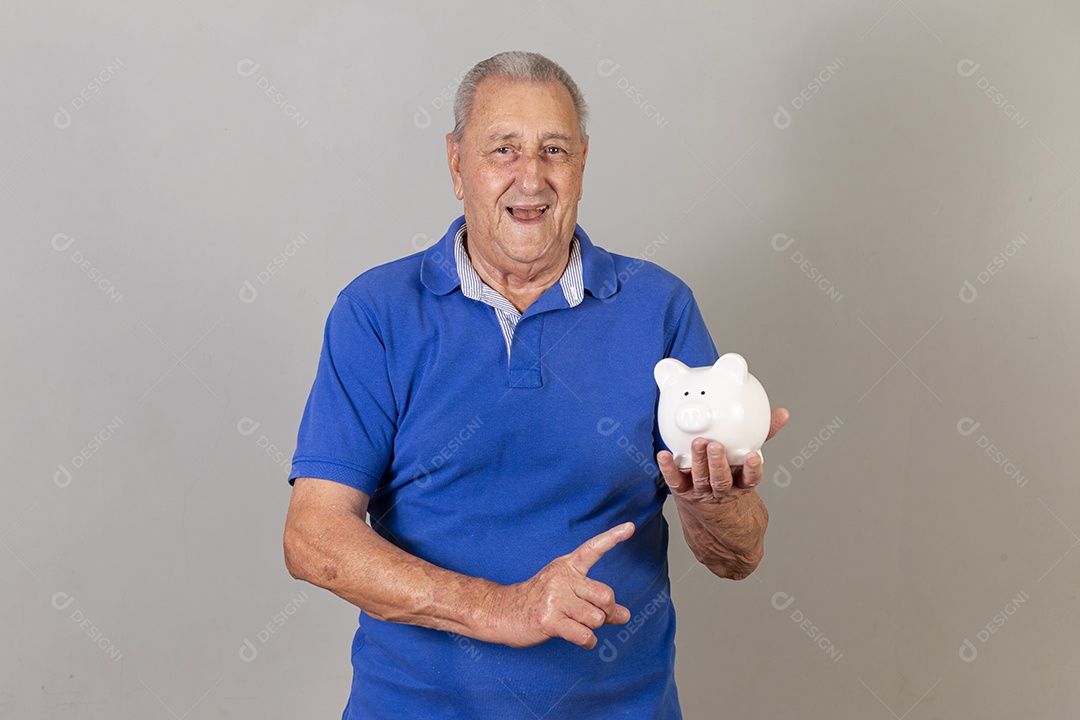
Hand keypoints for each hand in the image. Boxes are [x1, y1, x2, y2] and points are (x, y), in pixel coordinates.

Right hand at [483, 522, 634, 649]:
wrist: (500, 612)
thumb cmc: (537, 602)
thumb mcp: (566, 593)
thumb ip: (596, 602)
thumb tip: (625, 615)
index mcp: (566, 567)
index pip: (592, 549)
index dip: (613, 537)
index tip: (630, 527)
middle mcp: (561, 579)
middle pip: (606, 596)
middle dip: (606, 612)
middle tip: (593, 616)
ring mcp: (554, 599)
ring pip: (596, 619)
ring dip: (592, 628)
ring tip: (574, 625)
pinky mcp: (549, 620)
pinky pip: (585, 635)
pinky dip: (587, 642)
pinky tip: (578, 638)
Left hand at [658, 408, 789, 504]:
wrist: (715, 520)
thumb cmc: (734, 480)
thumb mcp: (749, 462)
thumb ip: (763, 435)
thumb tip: (782, 414)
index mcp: (741, 483)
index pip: (750, 479)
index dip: (751, 469)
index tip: (752, 456)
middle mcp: (722, 490)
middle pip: (721, 479)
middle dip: (717, 463)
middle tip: (715, 446)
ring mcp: (703, 493)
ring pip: (701, 479)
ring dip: (698, 462)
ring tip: (697, 444)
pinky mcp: (684, 493)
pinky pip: (676, 482)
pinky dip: (669, 469)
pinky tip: (664, 456)